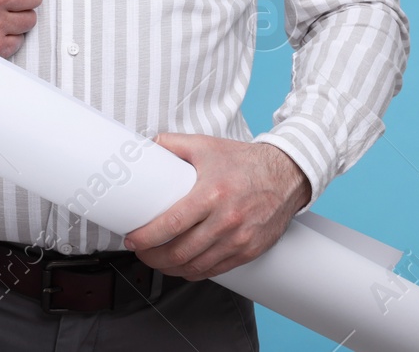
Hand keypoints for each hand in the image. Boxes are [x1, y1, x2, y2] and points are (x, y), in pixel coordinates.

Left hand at [121, 134, 310, 280]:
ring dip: (170, 268)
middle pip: (180, 252)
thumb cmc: (244, 162)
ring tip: (158, 260)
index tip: (132, 239)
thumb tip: (146, 146)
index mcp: (212, 194)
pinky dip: (194, 272)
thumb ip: (173, 144)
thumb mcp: (206, 146)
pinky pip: (215, 271)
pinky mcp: (249, 251)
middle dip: (153, 258)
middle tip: (141, 252)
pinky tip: (183, 266)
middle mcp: (226, 220)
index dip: (147, 237)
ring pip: (195, 266)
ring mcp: (239, 239)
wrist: (286, 175)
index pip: (171, 224)